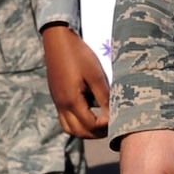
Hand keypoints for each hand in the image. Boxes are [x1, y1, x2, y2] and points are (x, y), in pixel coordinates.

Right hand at [42, 24, 108, 139]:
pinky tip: (91, 110)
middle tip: (111, 126)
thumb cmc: (79, 55)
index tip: (117, 118)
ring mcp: (58, 102)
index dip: (105, 126)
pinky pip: (66, 118)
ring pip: (69, 128)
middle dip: (95, 133)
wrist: (57, 40)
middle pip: (78, 132)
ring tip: (101, 122)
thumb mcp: (96, 75)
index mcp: (72, 101)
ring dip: (85, 130)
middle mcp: (62, 105)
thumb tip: (113, 115)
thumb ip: (104, 97)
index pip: (90, 125)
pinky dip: (78, 121)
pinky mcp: (57, 97)